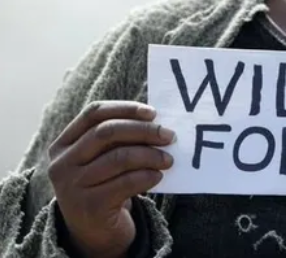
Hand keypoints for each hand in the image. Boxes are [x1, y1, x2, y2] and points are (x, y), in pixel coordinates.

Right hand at [48, 101, 175, 257]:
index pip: (93, 113)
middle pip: (107, 132)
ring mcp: (72, 186)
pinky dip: (147, 176)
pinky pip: (126, 183)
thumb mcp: (103, 158)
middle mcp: (62, 163)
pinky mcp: (89, 206)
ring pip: (119, 157)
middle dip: (144, 131)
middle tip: (169, 136)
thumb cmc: (104, 183)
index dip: (125, 108)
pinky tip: (157, 176)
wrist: (94, 230)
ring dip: (151, 155)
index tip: (153, 112)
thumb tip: (157, 122)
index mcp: (63, 144)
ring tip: (168, 160)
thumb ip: (120, 138)